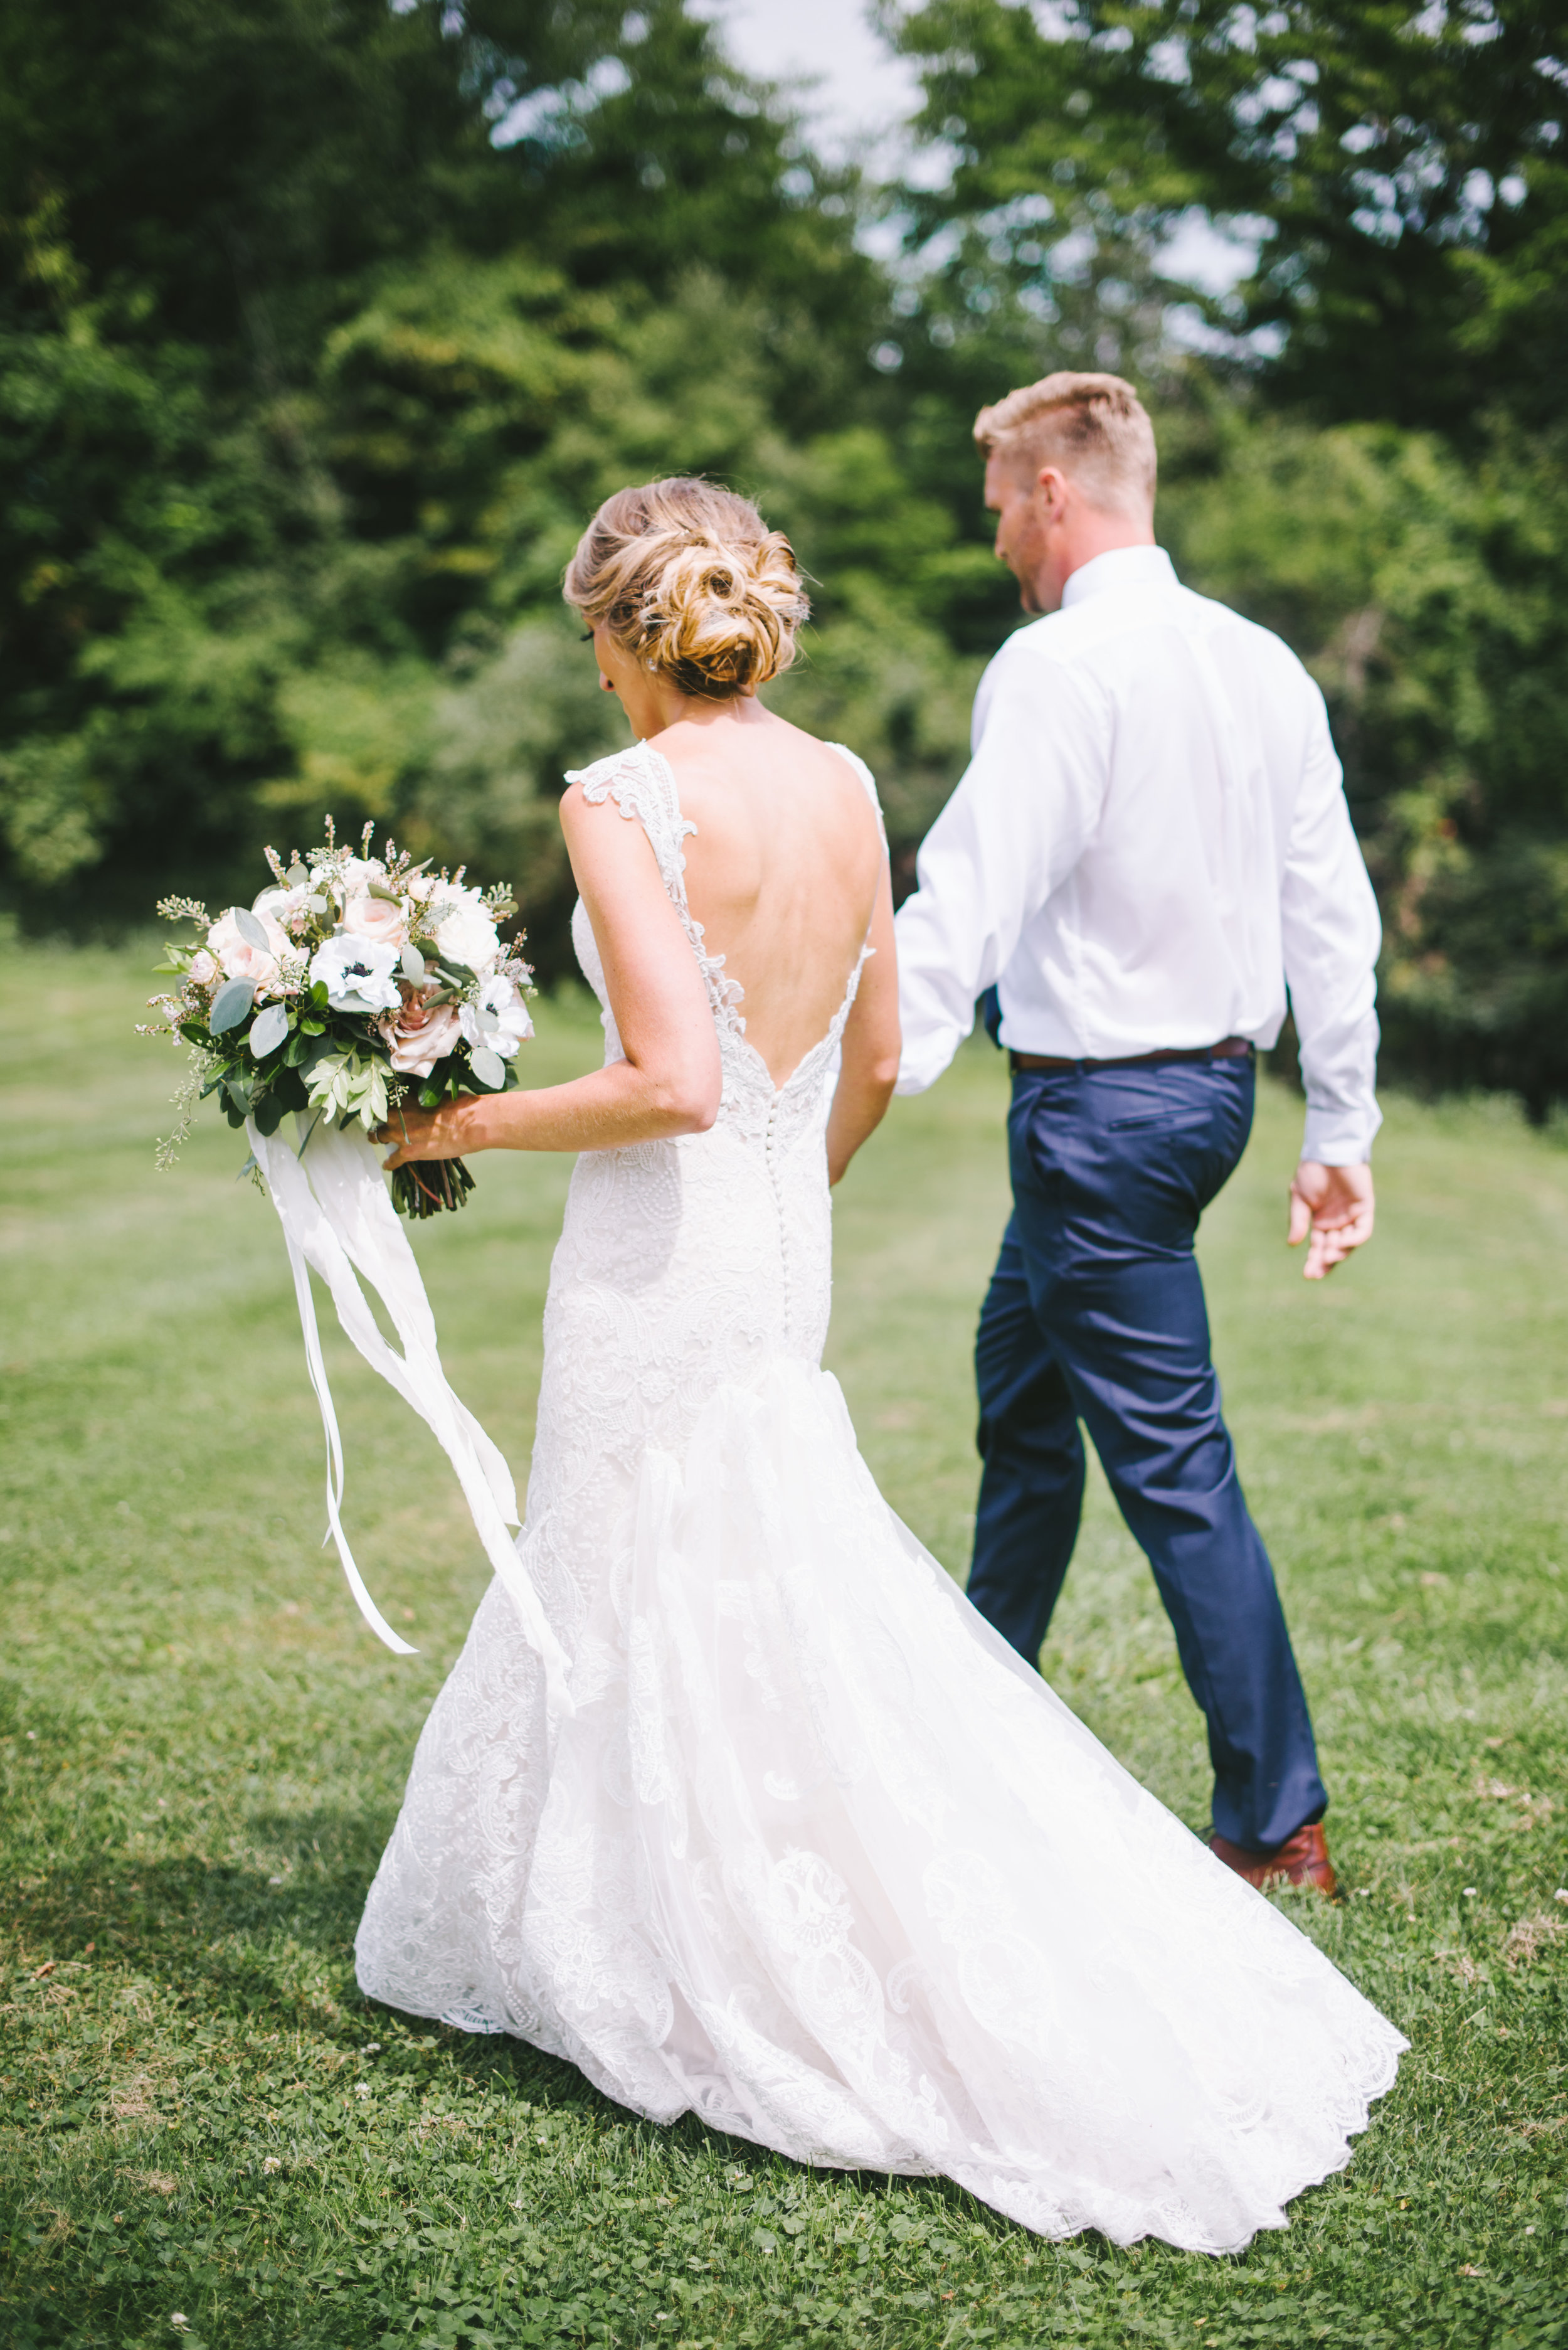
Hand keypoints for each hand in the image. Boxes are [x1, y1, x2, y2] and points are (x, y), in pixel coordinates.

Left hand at [375, 1095, 482, 1167]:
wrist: (469, 1125)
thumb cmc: (460, 1106)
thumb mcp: (438, 1095)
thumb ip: (425, 1099)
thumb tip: (427, 1104)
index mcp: (406, 1097)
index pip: (389, 1099)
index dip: (389, 1104)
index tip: (391, 1107)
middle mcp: (397, 1114)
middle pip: (379, 1117)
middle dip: (381, 1119)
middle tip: (384, 1122)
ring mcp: (400, 1134)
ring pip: (378, 1136)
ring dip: (379, 1139)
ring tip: (378, 1141)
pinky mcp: (408, 1152)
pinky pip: (392, 1160)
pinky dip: (390, 1163)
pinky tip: (388, 1165)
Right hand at [1287, 1160, 1374, 1279]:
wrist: (1328, 1150)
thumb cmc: (1312, 1172)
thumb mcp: (1299, 1199)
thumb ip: (1298, 1220)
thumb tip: (1293, 1244)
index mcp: (1321, 1222)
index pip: (1319, 1248)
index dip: (1314, 1262)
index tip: (1307, 1275)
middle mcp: (1337, 1223)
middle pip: (1334, 1250)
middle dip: (1325, 1263)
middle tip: (1315, 1273)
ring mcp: (1352, 1216)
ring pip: (1349, 1244)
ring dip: (1339, 1253)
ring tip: (1328, 1257)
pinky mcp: (1365, 1208)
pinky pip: (1363, 1230)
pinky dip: (1354, 1239)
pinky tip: (1341, 1242)